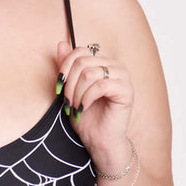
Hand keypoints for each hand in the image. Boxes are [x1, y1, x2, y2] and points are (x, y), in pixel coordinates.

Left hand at [56, 39, 133, 171]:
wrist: (99, 142)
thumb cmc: (87, 118)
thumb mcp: (71, 90)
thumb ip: (68, 67)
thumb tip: (61, 44)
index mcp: (103, 62)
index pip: (80, 51)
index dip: (65, 68)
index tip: (58, 89)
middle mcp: (115, 66)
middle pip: (83, 62)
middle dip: (70, 84)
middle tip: (68, 103)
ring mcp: (123, 77)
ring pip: (90, 73)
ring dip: (77, 94)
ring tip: (75, 108)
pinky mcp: (126, 90)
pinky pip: (100, 86)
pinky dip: (87, 98)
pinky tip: (84, 109)